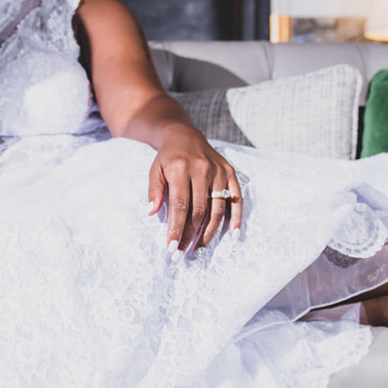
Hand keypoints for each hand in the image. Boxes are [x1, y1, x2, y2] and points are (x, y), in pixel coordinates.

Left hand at [147, 122, 241, 255]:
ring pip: (217, 208)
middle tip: (183, 252)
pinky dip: (236, 217)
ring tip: (200, 248)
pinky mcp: (230, 173)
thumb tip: (151, 213)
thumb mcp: (155, 170)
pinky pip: (235, 198)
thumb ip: (154, 191)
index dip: (176, 228)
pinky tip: (233, 234)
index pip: (179, 205)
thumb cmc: (168, 158)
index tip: (172, 247)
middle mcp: (201, 169)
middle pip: (198, 210)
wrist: (185, 135)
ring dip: (209, 232)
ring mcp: (218, 171)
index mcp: (180, 168)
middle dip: (190, 234)